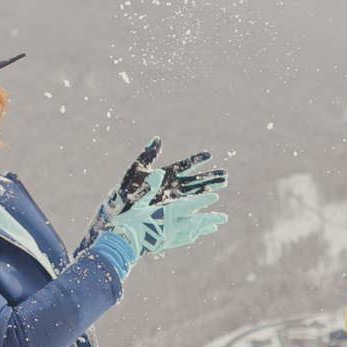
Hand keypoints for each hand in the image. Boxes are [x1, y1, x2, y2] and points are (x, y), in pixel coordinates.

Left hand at [100, 138, 227, 224]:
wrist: (121, 206)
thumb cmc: (128, 187)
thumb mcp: (138, 169)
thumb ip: (148, 155)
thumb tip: (157, 138)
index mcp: (168, 173)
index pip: (186, 165)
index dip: (197, 160)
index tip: (209, 155)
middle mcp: (174, 184)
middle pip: (196, 179)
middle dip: (210, 176)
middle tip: (225, 174)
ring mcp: (175, 197)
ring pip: (196, 191)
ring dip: (210, 187)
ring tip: (224, 183)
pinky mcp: (173, 208)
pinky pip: (190, 204)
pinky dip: (201, 201)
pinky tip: (212, 199)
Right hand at [115, 191, 227, 255]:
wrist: (122, 245)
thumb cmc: (129, 222)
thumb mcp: (139, 202)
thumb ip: (150, 188)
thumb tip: (159, 171)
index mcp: (166, 214)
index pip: (189, 206)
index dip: (203, 200)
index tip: (216, 197)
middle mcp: (171, 227)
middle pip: (196, 222)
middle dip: (211, 219)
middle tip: (225, 217)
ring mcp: (169, 237)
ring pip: (191, 232)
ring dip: (204, 228)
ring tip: (214, 227)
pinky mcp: (164, 244)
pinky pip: (182, 240)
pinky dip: (191, 236)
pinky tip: (195, 235)